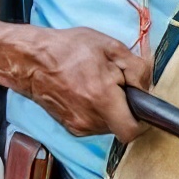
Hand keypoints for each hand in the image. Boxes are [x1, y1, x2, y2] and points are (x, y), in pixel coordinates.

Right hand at [9, 26, 150, 140]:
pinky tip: (89, 92)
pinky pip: (95, 124)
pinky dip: (98, 111)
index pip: (132, 131)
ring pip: (109, 125)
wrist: (32, 60)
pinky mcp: (70, 127)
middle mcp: (89, 119)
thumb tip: (146, 89)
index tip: (141, 104)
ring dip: (112, 109)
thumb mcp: (111, 47)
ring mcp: (78, 126)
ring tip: (100, 86)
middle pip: (122, 126)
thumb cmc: (69, 49)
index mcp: (102, 99)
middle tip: (118, 85)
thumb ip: (137, 69)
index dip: (143, 120)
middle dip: (126, 108)